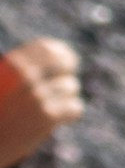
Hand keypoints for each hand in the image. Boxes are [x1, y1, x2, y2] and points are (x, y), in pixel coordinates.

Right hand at [0, 32, 74, 167]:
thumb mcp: (2, 86)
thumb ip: (21, 72)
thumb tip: (55, 56)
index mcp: (11, 65)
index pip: (46, 48)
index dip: (61, 55)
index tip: (67, 63)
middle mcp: (25, 76)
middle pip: (65, 65)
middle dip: (65, 76)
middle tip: (63, 88)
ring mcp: (38, 96)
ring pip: (70, 87)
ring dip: (64, 98)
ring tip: (48, 110)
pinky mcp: (48, 116)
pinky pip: (75, 107)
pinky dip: (70, 114)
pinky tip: (58, 119)